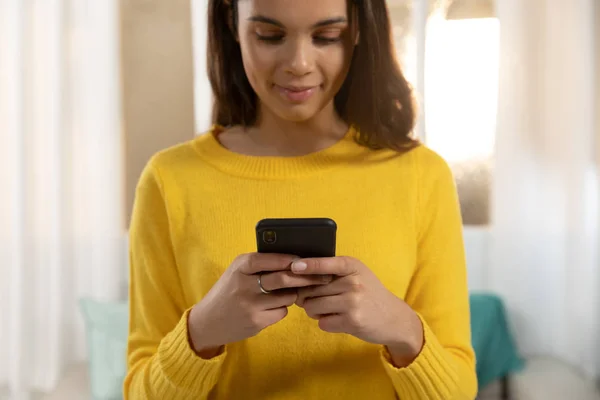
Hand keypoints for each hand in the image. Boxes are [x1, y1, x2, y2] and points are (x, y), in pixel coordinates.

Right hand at [188, 253, 331, 357]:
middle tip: (321, 276)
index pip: (270, 258)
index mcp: (240, 267)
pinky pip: (282, 312)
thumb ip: (260, 264)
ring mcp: (250, 304)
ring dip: (293, 293)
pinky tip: (273, 307)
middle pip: (283, 278)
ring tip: (292, 291)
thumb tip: (295, 258)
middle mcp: (244, 284)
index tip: (305, 260)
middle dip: (304, 277)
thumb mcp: (237, 272)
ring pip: (287, 296)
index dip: (289, 259)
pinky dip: (283, 308)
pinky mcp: (255, 321)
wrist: (208, 321)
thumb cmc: (229, 291)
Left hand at [292, 257, 423, 363]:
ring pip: (312, 307)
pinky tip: (339, 320)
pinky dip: (326, 323)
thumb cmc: (368, 294)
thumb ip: (332, 273)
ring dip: (315, 311)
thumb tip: (297, 278)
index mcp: (352, 266)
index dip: (308, 265)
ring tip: (330, 310)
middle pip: (311, 290)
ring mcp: (352, 302)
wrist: (394, 318)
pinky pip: (322, 323)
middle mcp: (352, 282)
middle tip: (321, 300)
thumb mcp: (356, 275)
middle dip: (308, 297)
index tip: (294, 266)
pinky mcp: (351, 321)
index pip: (326, 263)